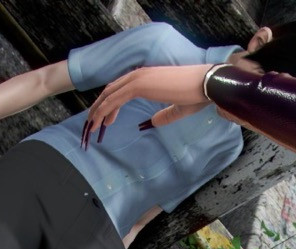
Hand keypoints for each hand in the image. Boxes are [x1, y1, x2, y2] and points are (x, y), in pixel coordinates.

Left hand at [82, 63, 217, 145]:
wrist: (205, 84)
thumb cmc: (196, 95)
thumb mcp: (178, 108)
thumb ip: (165, 115)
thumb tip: (152, 122)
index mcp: (147, 77)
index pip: (122, 89)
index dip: (111, 104)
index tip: (105, 119)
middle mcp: (139, 74)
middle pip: (111, 90)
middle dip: (99, 107)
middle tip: (91, 123)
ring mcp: (138, 78)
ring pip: (109, 94)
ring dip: (98, 110)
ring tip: (90, 126)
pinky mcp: (139, 86)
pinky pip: (115, 99)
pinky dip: (104, 110)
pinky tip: (98, 121)